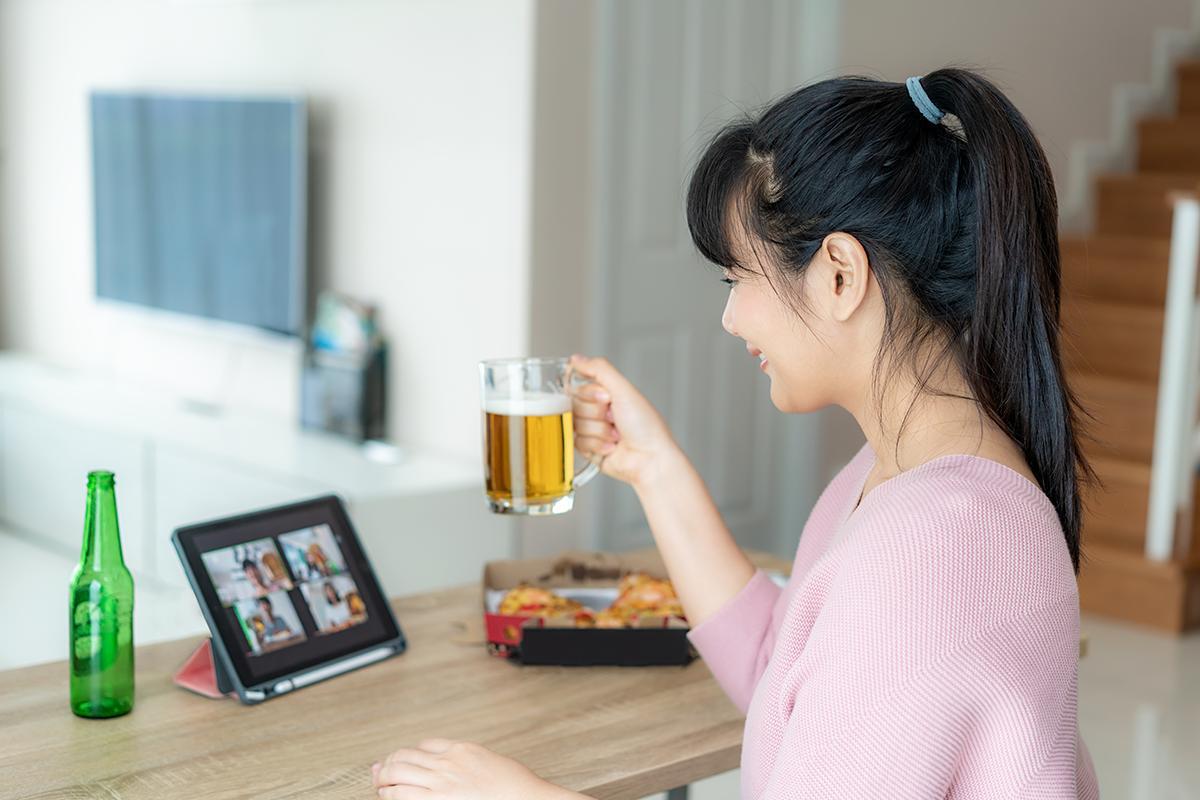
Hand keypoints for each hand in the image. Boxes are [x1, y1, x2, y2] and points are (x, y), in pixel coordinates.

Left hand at [371, 739, 578, 799]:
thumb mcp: (490, 761)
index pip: (424, 745)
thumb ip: (470, 759)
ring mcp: (441, 782)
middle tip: (383, 771)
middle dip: (390, 762)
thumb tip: (459, 763)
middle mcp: (448, 763)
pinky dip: (389, 794)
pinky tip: (386, 796)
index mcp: (462, 750)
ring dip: (384, 777)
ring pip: (398, 771)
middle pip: (405, 755)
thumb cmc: (515, 787)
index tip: (406, 760)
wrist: (525, 799)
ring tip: (380, 783)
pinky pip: (403, 795)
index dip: (411, 753)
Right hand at [569, 354, 677, 486]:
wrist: (649, 458)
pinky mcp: (588, 449)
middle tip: (614, 418)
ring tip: (616, 435)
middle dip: (595, 414)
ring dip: (598, 431)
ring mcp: (592, 430)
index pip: (579, 387)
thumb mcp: (624, 390)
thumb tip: (575, 359)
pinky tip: (612, 447)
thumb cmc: (644, 425)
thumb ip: (599, 370)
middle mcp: (598, 411)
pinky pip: (577, 442)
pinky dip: (596, 444)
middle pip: (574, 406)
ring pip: (575, 425)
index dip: (591, 394)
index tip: (607, 399)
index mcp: (606, 394)